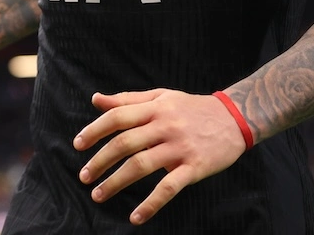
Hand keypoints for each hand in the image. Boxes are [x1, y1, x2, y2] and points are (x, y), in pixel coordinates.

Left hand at [74, 89, 247, 225]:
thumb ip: (128, 99)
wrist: (235, 118)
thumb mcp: (162, 97)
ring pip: (141, 166)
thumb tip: (96, 99)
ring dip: (116, 182)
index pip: (118, 117)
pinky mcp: (193, 167)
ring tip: (98, 194)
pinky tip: (135, 217)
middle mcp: (165, 126)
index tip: (78, 145)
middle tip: (84, 177)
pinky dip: (151, 204)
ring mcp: (179, 147)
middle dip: (100, 161)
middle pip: (125, 143)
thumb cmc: (193, 108)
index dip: (95, 131)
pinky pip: (168, 188)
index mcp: (155, 107)